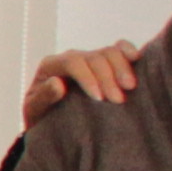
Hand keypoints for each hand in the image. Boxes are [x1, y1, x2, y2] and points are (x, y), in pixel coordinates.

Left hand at [24, 39, 141, 126]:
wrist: (49, 121)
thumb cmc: (40, 116)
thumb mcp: (34, 111)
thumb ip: (43, 98)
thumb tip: (58, 84)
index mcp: (50, 66)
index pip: (72, 62)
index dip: (88, 78)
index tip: (99, 99)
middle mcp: (70, 58)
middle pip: (94, 57)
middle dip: (107, 77)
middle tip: (118, 100)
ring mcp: (89, 59)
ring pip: (109, 52)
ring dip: (122, 68)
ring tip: (129, 87)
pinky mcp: (104, 63)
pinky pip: (118, 49)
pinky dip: (128, 50)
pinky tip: (137, 59)